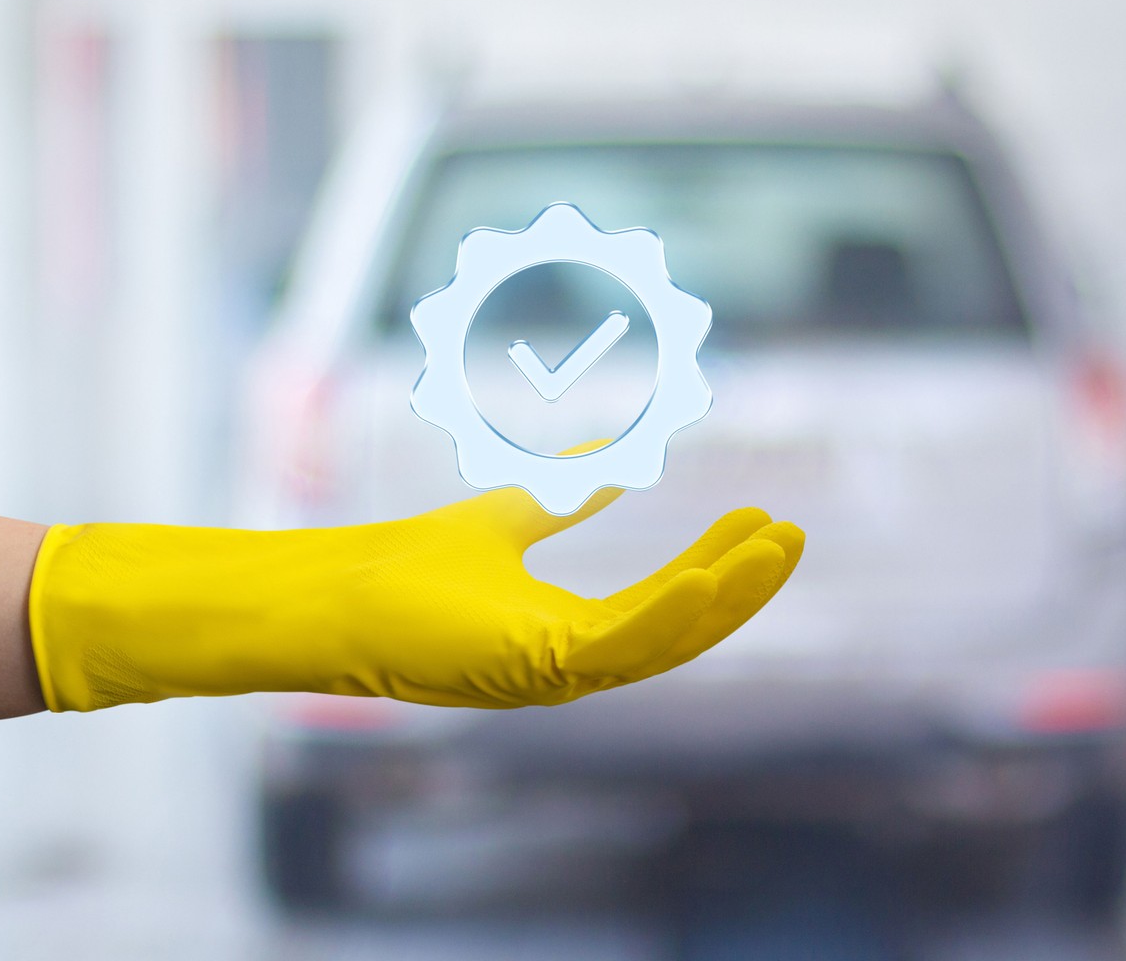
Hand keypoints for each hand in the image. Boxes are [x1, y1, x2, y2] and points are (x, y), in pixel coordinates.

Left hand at [29, 489, 802, 711]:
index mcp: (568, 635)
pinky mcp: (531, 666)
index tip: (761, 517)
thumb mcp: (515, 514)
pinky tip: (712, 571)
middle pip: (681, 628)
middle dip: (741, 584)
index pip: (666, 606)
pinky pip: (623, 645)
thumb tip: (623, 454)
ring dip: (727, 595)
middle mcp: (571, 663)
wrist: (334, 595)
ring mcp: (554, 671)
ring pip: (666, 641)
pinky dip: (674, 611)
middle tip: (791, 534)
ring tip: (776, 545)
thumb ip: (570, 493)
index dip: (719, 565)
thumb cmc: (408, 567)